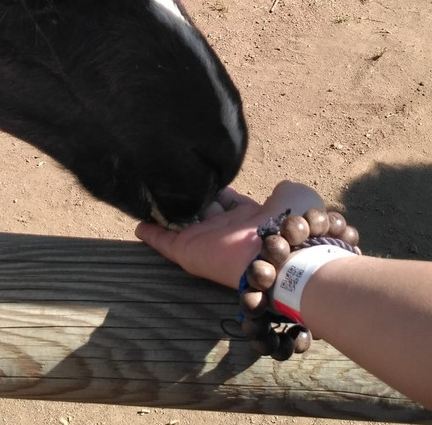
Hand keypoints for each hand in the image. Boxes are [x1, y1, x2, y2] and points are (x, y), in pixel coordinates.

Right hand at [135, 180, 324, 288]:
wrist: (286, 253)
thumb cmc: (293, 223)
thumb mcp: (292, 196)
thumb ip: (282, 190)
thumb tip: (278, 189)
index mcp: (250, 216)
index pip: (227, 201)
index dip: (215, 190)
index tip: (202, 178)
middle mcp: (226, 229)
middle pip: (200, 213)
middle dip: (189, 200)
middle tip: (171, 185)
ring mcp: (206, 242)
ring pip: (180, 227)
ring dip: (166, 215)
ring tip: (148, 200)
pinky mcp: (188, 252)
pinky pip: (164, 242)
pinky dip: (151, 235)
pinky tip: (138, 225)